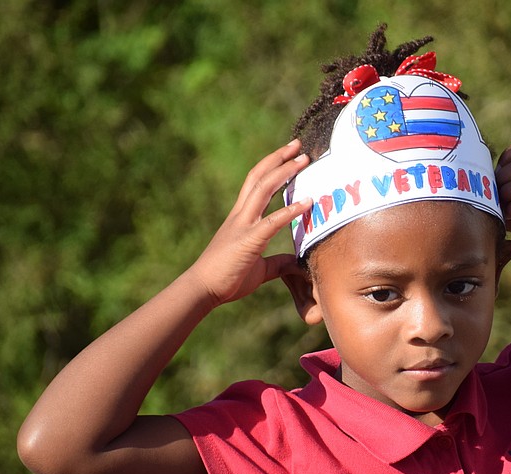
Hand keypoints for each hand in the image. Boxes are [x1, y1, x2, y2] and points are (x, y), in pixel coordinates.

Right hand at [188, 140, 311, 307]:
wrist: (203, 290)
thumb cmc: (227, 280)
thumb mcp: (260, 269)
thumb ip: (277, 262)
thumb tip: (295, 262)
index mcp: (241, 219)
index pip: (257, 184)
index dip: (273, 168)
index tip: (290, 157)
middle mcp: (241, 216)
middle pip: (259, 177)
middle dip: (279, 159)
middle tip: (298, 145)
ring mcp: (243, 226)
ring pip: (263, 188)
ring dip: (285, 172)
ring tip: (303, 159)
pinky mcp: (248, 241)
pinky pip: (272, 222)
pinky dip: (291, 210)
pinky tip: (308, 201)